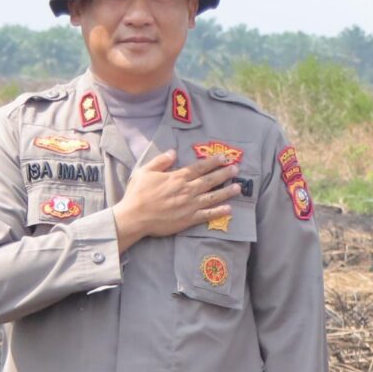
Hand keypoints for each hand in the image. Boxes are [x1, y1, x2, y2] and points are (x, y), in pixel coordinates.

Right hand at [112, 149, 239, 248]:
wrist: (134, 217)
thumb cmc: (138, 194)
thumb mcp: (145, 171)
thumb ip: (160, 161)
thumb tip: (173, 152)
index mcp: (177, 177)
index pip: (199, 167)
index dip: (213, 162)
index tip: (224, 157)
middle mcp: (187, 190)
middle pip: (210, 180)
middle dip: (224, 174)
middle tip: (236, 169)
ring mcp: (189, 205)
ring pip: (212, 197)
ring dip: (226, 192)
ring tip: (238, 188)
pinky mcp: (188, 219)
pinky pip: (207, 215)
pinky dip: (219, 212)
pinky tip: (229, 209)